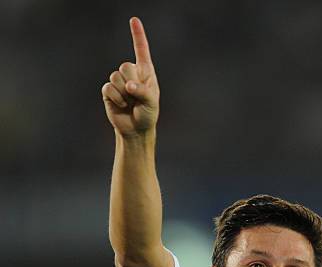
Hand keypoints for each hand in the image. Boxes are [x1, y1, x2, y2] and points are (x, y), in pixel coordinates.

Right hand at [102, 17, 159, 135]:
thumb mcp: (151, 102)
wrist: (135, 129)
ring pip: (116, 76)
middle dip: (131, 83)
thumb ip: (143, 91)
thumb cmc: (147, 114)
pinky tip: (121, 105)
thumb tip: (129, 86)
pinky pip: (108, 87)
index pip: (141, 50)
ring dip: (124, 93)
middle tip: (136, 97)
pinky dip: (116, 98)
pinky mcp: (109, 91)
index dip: (137, 35)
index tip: (134, 20)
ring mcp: (119, 81)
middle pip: (125, 66)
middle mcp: (131, 73)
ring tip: (130, 103)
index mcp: (145, 72)